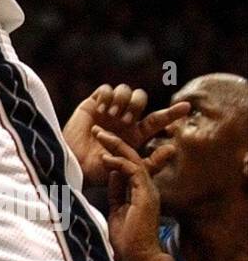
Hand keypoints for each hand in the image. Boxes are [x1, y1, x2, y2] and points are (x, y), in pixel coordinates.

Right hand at [64, 84, 187, 185]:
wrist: (73, 164)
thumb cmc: (99, 171)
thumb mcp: (129, 169)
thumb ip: (152, 162)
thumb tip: (173, 148)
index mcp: (136, 133)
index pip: (158, 119)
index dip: (173, 113)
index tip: (187, 107)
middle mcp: (124, 119)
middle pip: (141, 98)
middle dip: (137, 105)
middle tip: (127, 120)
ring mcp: (108, 110)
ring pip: (126, 90)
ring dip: (123, 101)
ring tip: (113, 115)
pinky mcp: (92, 103)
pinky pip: (107, 88)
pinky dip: (107, 96)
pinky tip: (102, 110)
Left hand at [94, 127, 164, 260]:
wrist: (139, 257)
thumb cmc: (127, 240)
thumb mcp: (116, 210)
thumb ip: (115, 192)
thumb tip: (111, 176)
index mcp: (139, 191)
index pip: (127, 164)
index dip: (112, 152)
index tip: (97, 141)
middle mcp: (146, 187)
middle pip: (131, 156)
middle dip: (113, 141)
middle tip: (97, 130)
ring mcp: (147, 190)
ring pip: (133, 158)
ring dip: (115, 145)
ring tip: (99, 135)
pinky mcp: (146, 194)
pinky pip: (134, 170)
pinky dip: (119, 162)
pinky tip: (106, 158)